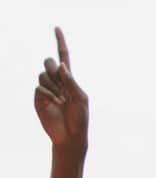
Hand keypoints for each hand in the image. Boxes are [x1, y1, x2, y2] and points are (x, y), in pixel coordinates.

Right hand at [34, 27, 87, 177]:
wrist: (71, 135)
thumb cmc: (80, 118)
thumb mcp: (81, 98)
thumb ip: (72, 82)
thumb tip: (62, 66)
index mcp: (70, 80)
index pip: (64, 57)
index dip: (60, 42)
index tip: (57, 28)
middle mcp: (57, 82)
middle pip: (49, 62)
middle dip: (54, 70)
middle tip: (63, 87)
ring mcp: (46, 89)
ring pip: (43, 74)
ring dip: (53, 85)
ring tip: (61, 100)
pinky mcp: (38, 98)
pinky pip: (39, 87)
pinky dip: (49, 93)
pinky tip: (56, 103)